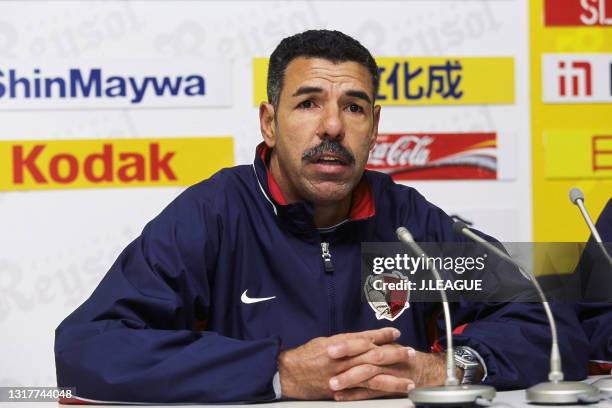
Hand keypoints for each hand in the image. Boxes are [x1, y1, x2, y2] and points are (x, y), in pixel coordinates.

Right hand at [277, 327, 400, 399]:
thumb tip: (362, 340)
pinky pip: (363, 392)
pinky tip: (390, 395)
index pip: (366, 337)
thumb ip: (345, 341)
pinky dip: (378, 393)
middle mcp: (345, 359)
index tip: (396, 333)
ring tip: (409, 381)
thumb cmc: (305, 356)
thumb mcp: (325, 341)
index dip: (383, 335)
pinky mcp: (342, 390)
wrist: (289, 373)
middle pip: (375, 355)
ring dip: (394, 379)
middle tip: (411, 353)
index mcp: (341, 344)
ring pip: (374, 377)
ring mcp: (344, 376)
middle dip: (395, 354)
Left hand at [330, 349, 457, 400]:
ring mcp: (384, 373)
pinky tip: (341, 397)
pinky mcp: (385, 388)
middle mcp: (381, 357)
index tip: (329, 347)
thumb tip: (337, 342)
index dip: (346, 344)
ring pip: (366, 374)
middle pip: (363, 354)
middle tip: (329, 357)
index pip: (361, 341)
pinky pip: (370, 392)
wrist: (424, 370)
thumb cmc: (398, 357)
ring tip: (332, 384)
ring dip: (348, 378)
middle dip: (346, 355)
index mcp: (378, 345)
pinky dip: (355, 395)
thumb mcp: (382, 346)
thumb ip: (364, 344)